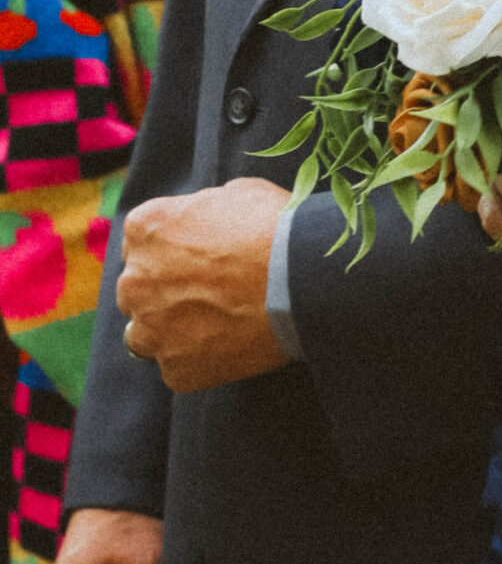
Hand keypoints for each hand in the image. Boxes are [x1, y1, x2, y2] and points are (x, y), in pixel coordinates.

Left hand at [116, 175, 293, 390]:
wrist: (303, 280)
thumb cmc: (274, 229)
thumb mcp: (238, 193)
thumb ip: (206, 209)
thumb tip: (209, 221)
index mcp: (145, 230)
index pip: (140, 244)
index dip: (171, 252)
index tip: (197, 260)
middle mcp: (135, 281)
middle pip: (138, 290)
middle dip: (164, 292)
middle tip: (208, 294)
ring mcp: (152, 330)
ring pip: (144, 335)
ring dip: (168, 331)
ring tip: (211, 328)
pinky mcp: (177, 370)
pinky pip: (178, 369)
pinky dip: (198, 362)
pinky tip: (230, 348)